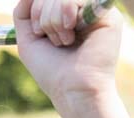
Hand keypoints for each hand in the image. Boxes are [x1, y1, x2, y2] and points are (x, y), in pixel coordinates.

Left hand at [14, 0, 121, 114]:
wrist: (71, 91)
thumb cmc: (52, 71)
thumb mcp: (28, 39)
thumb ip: (24, 11)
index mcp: (68, 16)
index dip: (36, 9)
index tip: (39, 32)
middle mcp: (83, 12)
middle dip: (43, 15)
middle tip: (55, 41)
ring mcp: (96, 12)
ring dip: (53, 19)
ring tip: (65, 41)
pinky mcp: (109, 16)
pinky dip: (66, 11)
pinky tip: (72, 33)